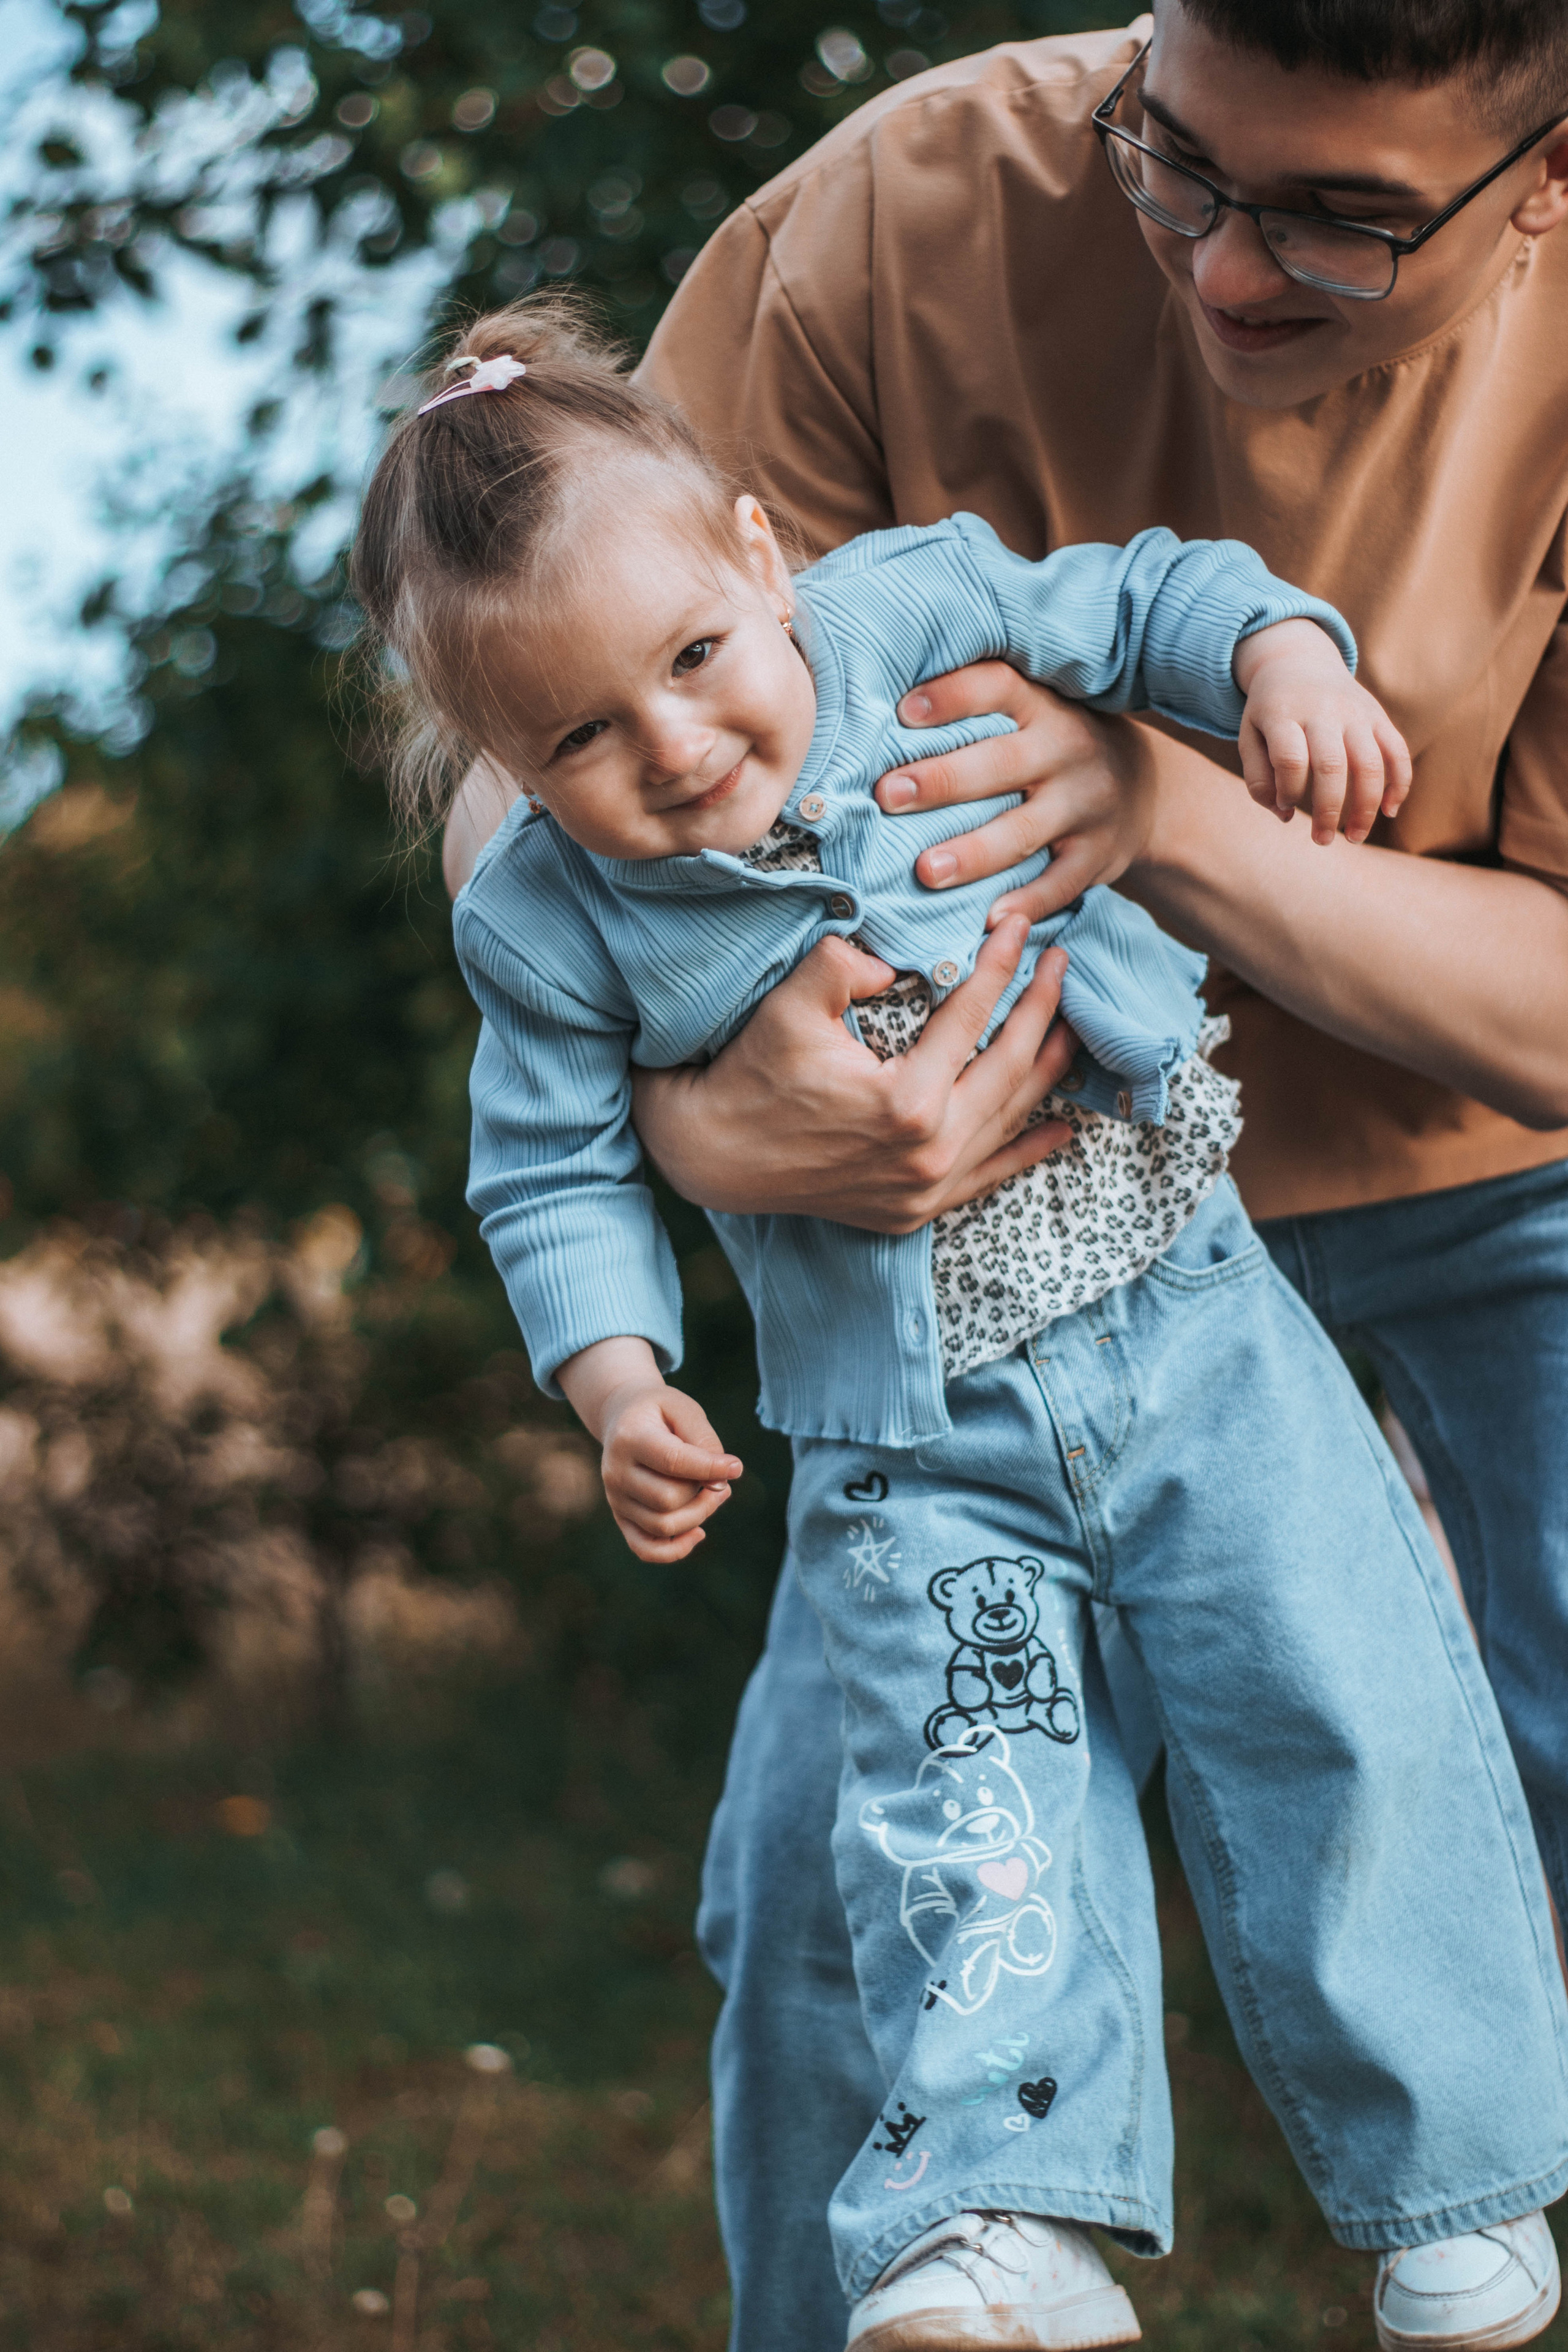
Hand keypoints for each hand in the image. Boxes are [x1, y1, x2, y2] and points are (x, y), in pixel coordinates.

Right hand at [557, 1337, 742, 1562]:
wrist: (622, 1417)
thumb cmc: (660, 1412)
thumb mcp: (684, 1409)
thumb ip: (703, 1440)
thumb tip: (721, 1480)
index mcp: (630, 1437)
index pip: (673, 1462)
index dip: (710, 1468)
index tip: (736, 1467)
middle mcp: (616, 1472)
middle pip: (668, 1499)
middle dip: (705, 1493)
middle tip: (721, 1478)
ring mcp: (616, 1498)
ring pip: (662, 1526)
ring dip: (699, 1516)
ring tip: (714, 1495)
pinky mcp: (621, 1516)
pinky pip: (646, 1549)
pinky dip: (675, 1550)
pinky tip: (698, 1532)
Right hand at [632, 914, 1077, 1233]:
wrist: (715, 1157)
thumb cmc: (751, 1074)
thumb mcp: (791, 1005)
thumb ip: (847, 964)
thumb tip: (896, 962)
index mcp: (907, 1102)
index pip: (972, 1018)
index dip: (1000, 966)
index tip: (1019, 926)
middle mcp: (930, 1153)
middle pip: (1010, 1070)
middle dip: (1042, 1011)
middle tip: (1063, 966)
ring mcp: (927, 1189)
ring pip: (1008, 1121)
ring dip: (1046, 1072)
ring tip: (1072, 1027)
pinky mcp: (916, 1210)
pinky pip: (989, 1176)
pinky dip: (1026, 1150)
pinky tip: (1061, 1129)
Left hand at [872, 662, 1161, 923]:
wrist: (1148, 791)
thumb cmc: (1058, 746)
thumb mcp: (1037, 711)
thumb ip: (982, 708)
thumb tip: (887, 711)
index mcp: (1044, 707)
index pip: (998, 690)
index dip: (952, 697)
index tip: (903, 712)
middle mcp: (1068, 751)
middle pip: (1001, 764)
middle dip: (942, 781)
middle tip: (887, 796)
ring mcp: (1085, 807)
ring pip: (1023, 832)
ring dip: (973, 853)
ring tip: (926, 871)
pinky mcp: (1096, 857)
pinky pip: (1059, 885)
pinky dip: (1025, 903)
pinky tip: (987, 919)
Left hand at [1233, 620, 1411, 846]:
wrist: (1297, 661)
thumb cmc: (1270, 712)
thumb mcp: (1249, 737)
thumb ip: (1258, 779)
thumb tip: (1285, 815)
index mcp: (1283, 713)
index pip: (1290, 759)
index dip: (1288, 792)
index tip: (1285, 806)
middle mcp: (1322, 710)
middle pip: (1332, 766)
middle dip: (1328, 811)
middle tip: (1322, 841)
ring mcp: (1355, 712)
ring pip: (1370, 763)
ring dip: (1365, 807)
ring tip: (1354, 838)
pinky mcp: (1378, 715)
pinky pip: (1397, 751)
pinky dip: (1399, 784)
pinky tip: (1389, 811)